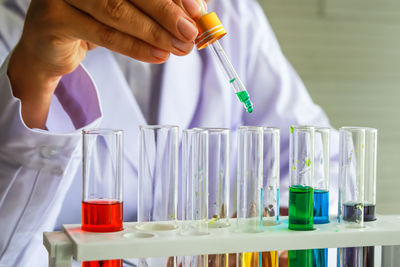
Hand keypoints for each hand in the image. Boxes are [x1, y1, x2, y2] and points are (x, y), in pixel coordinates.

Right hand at [7, 0, 202, 128]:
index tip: (197, 10)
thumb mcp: (128, 11)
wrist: (50, 47)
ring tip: (179, 48)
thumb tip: (193, 16)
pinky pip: (103, 34)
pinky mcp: (54, 17)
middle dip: (166, 12)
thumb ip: (156, 10)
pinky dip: (134, 47)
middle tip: (190, 32)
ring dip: (153, 32)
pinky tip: (158, 56)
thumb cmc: (94, 22)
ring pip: (117, 11)